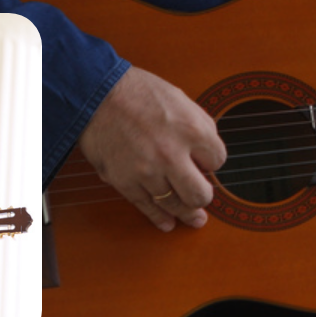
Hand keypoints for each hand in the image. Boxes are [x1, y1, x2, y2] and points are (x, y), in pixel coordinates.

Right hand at [77, 65, 227, 231]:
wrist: (98, 94)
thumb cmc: (140, 93)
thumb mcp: (182, 100)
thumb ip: (201, 127)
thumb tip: (208, 155)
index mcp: (191, 130)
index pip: (218, 161)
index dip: (212, 162)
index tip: (206, 162)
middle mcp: (172, 154)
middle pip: (200, 194)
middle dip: (204, 197)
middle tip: (203, 196)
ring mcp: (148, 171)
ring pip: (175, 205)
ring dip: (187, 214)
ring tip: (195, 219)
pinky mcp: (125, 181)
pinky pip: (147, 207)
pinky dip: (160, 218)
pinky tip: (168, 222)